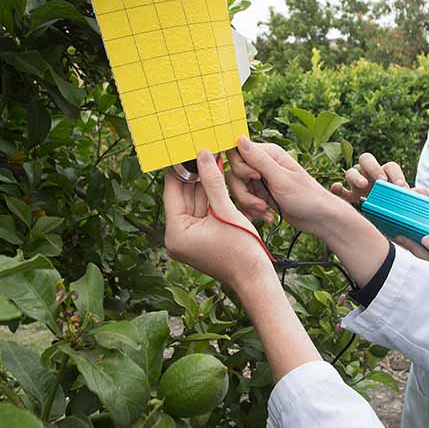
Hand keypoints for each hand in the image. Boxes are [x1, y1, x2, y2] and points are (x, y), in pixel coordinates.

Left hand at [163, 152, 274, 289]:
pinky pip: (203, 212)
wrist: (256, 278)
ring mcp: (189, 238)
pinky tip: (217, 177)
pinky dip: (210, 197)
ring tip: (210, 158)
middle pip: (183, 196)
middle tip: (200, 149)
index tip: (184, 148)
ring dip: (203, 183)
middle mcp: (177, 236)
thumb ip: (213, 182)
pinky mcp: (201, 238)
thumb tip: (203, 155)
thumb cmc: (242, 250)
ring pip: (194, 202)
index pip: (172, 191)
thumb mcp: (226, 210)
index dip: (179, 168)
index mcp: (176, 232)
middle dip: (193, 174)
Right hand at [224, 136, 344, 236]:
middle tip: (261, 204)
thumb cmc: (306, 196)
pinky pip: (245, 201)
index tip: (255, 178)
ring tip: (265, 212)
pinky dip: (253, 211)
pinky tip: (267, 217)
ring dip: (249, 204)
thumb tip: (239, 138)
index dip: (240, 168)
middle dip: (244, 192)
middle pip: (234, 174)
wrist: (319, 218)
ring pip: (238, 189)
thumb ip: (258, 159)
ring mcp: (261, 180)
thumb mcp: (280, 178)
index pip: (237, 153)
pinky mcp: (261, 195)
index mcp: (269, 154)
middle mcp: (262, 165)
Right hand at [330, 153, 414, 205]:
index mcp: (387, 176)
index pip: (390, 166)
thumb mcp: (406, 206)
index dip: (395, 174)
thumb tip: (422, 192)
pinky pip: (338, 188)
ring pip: (351, 172)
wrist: (383, 229)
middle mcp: (370, 177)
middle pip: (367, 160)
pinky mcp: (346, 197)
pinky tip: (338, 189)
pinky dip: (337, 187)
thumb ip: (415, 197)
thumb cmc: (395, 212)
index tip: (399, 186)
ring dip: (355, 176)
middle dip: (373, 167)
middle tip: (381, 181)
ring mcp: (356, 186)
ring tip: (362, 186)